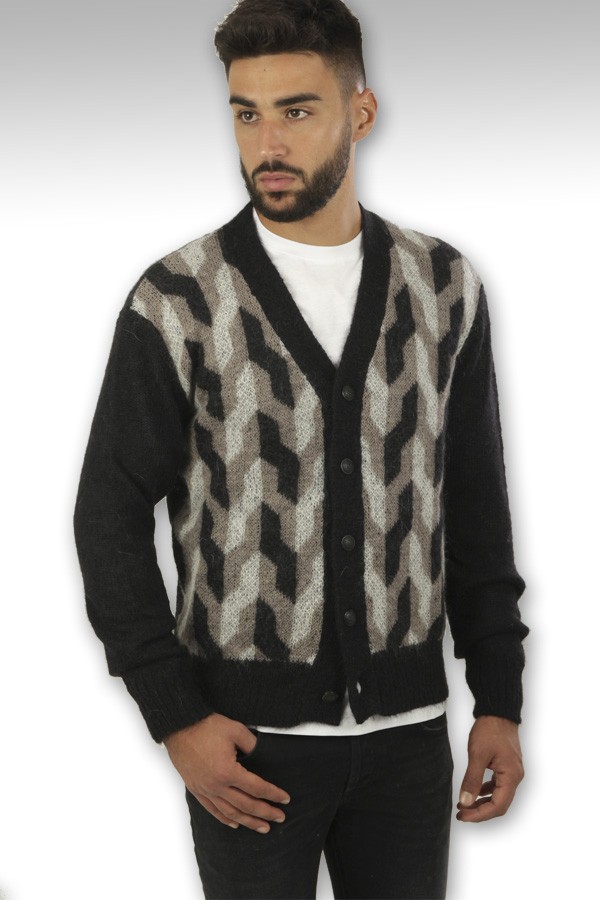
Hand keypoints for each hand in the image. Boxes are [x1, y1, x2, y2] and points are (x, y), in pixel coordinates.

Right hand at [163, 712, 290, 833]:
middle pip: (246, 805)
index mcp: (228, 772)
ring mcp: (205, 790)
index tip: (285, 799)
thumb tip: (263, 755)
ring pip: (230, 813)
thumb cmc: (206, 726)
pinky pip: (212, 810)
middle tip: (280, 818)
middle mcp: (216, 786)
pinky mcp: (196, 789)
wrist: (179, 727)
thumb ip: (252, 745)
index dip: (273, 794)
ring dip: (248, 822)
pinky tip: (235, 823)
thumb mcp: (236, 730)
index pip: (257, 788)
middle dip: (265, 812)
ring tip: (262, 827)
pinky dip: (225, 819)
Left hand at [456, 715, 523, 822]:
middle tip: (461, 814)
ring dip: (482, 803)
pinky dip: (485, 792)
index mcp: (511, 776)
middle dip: (480, 812)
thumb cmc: (489, 730)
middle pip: (500, 805)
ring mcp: (512, 772)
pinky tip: (474, 792)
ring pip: (499, 796)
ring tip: (464, 805)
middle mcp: (516, 777)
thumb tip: (466, 802)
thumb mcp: (477, 754)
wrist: (498, 712)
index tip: (463, 816)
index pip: (497, 806)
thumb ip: (472, 779)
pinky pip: (498, 786)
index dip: (479, 815)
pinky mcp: (507, 767)